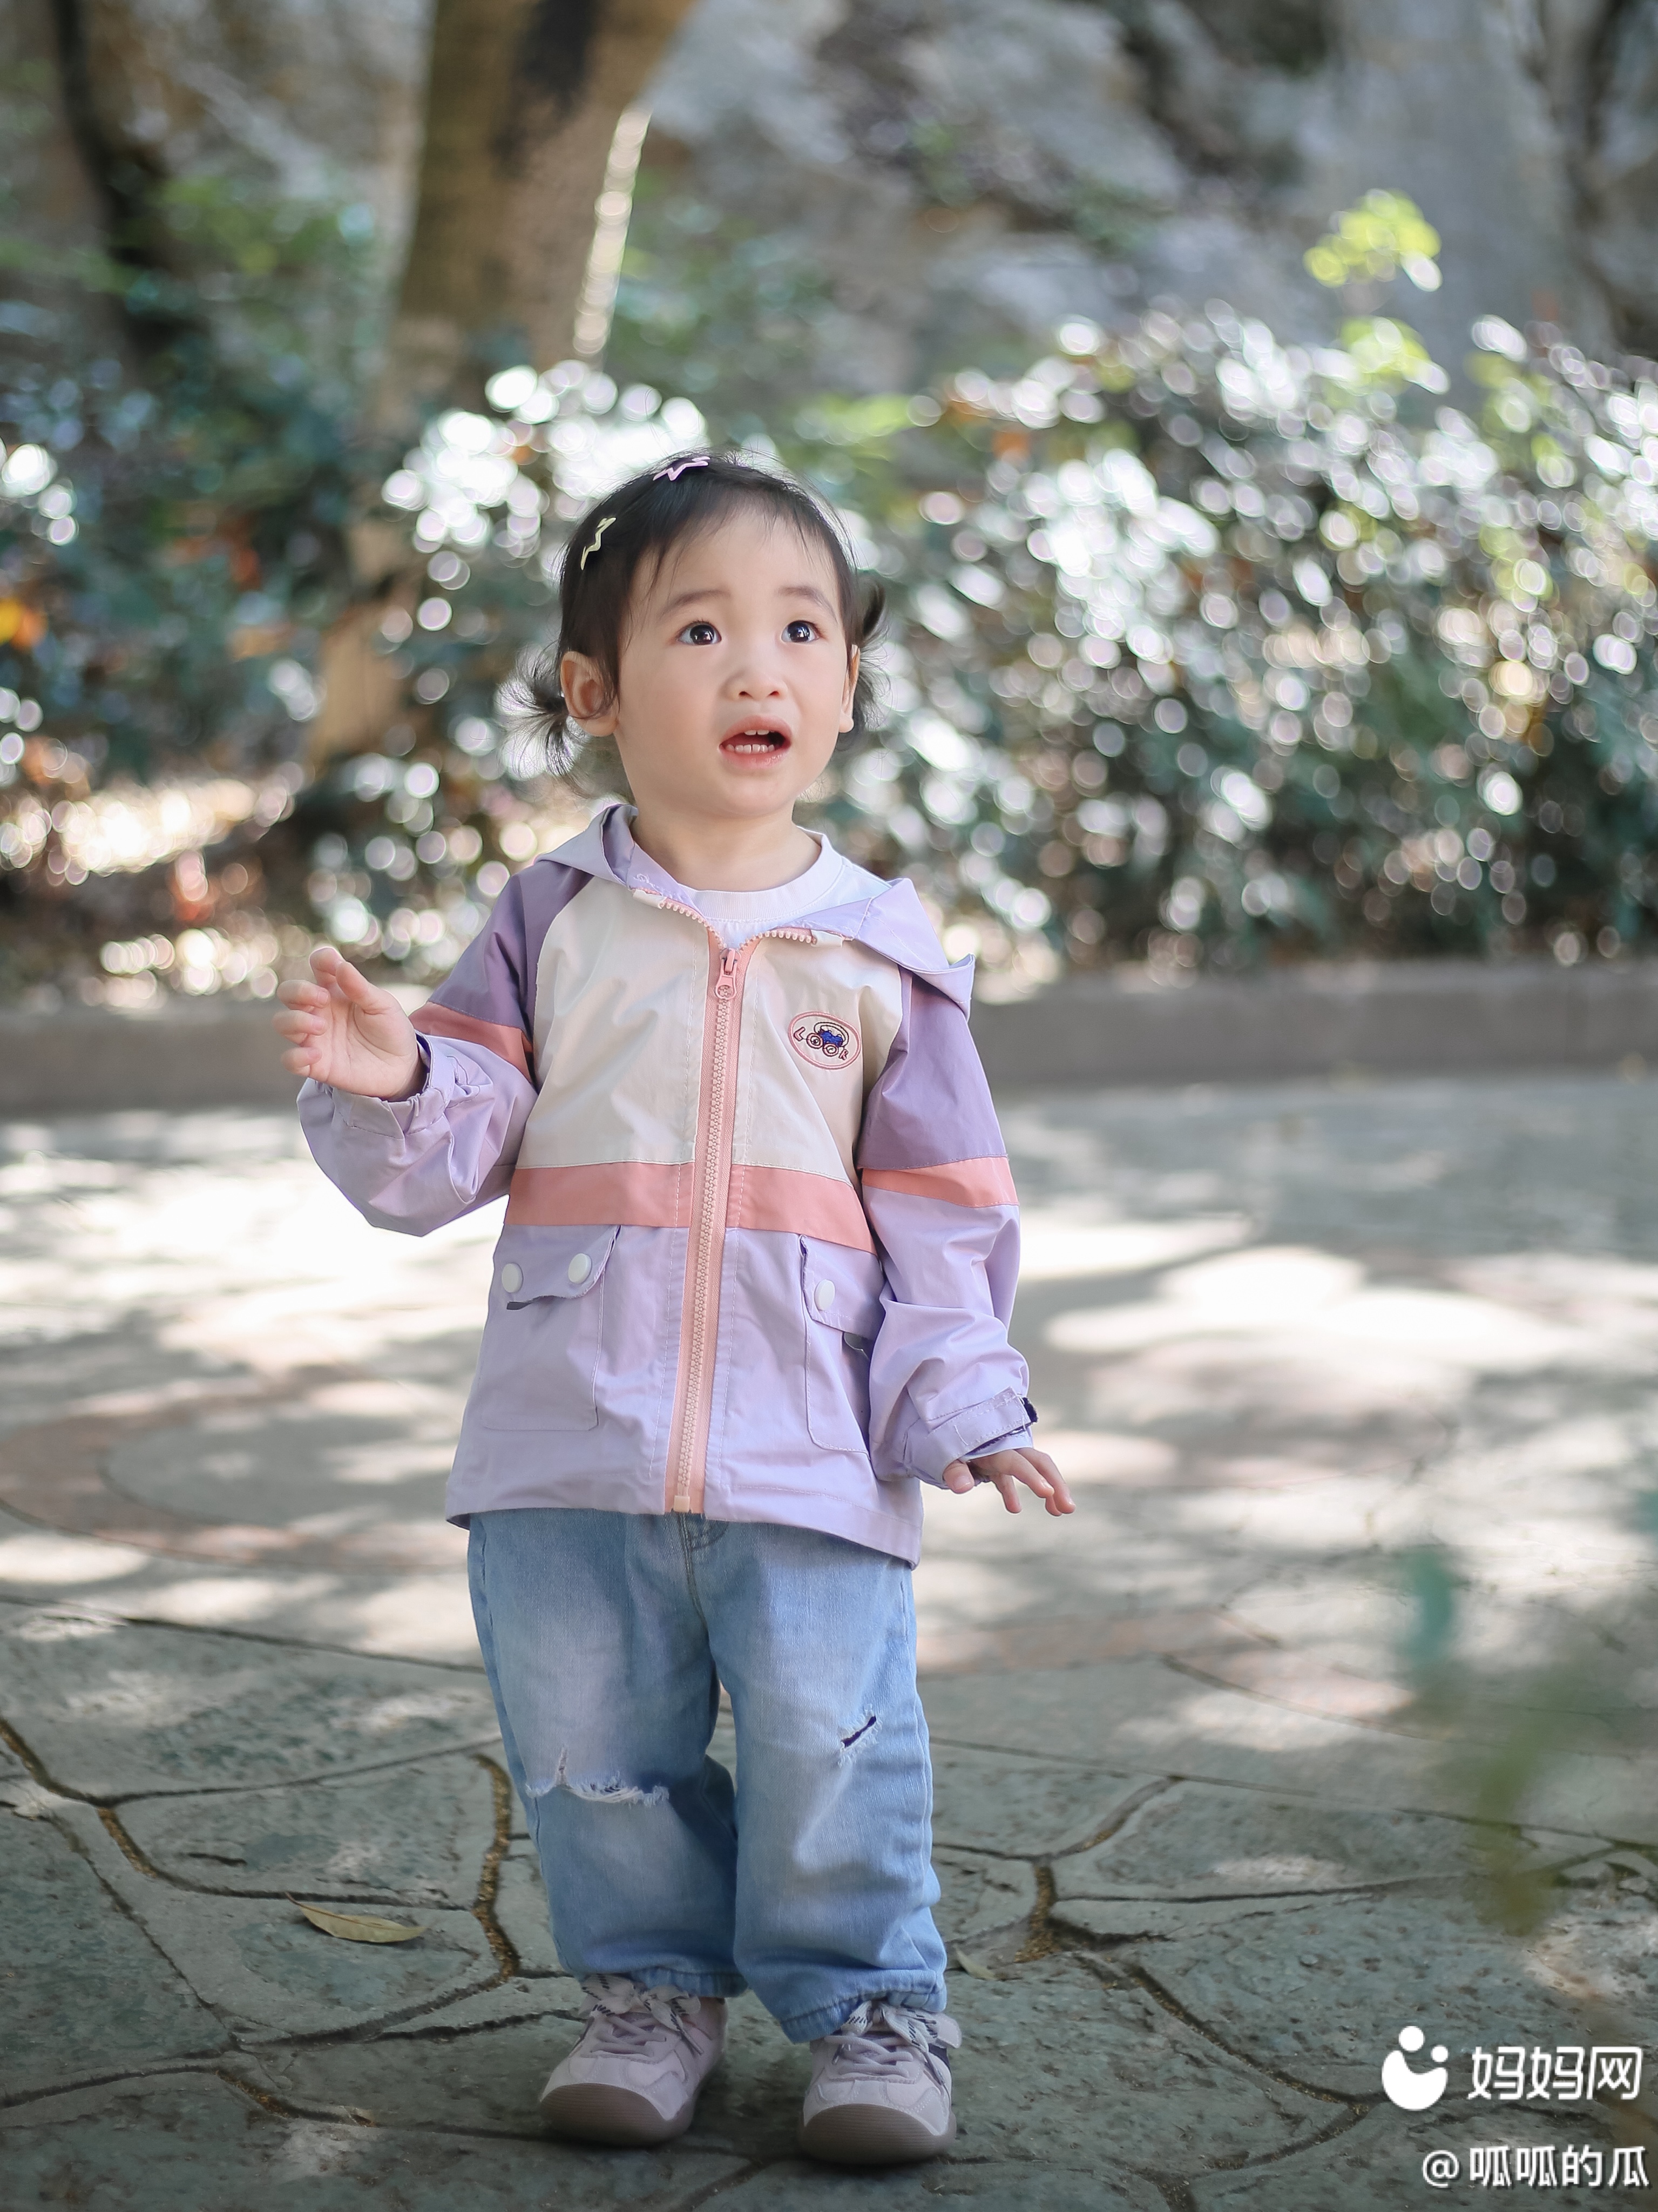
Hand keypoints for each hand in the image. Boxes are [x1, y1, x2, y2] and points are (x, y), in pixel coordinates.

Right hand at [274, 946, 423, 1098]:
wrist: (401, 1066)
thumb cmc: (390, 1030)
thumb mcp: (383, 1006)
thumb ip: (361, 987)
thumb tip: (341, 965)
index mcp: (336, 990)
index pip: (318, 965)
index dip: (322, 960)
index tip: (333, 964)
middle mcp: (319, 1011)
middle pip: (288, 992)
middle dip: (298, 990)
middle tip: (323, 998)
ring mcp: (314, 1037)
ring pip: (282, 1022)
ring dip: (295, 1020)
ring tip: (321, 1027)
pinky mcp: (315, 1064)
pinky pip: (289, 1060)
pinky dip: (296, 1056)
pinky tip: (317, 1055)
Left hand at [942, 1446, 1073, 1516]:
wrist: (935, 1423)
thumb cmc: (940, 1438)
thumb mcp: (943, 1454)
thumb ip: (954, 1470)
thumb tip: (962, 1487)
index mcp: (994, 1446)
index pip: (1018, 1463)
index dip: (1032, 1477)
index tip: (1047, 1494)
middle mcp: (1005, 1447)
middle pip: (1039, 1463)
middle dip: (1056, 1483)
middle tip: (1068, 1508)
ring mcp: (1002, 1454)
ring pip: (1034, 1469)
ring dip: (1049, 1488)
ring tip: (1060, 1511)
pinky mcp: (995, 1463)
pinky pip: (1013, 1477)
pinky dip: (1016, 1492)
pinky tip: (1015, 1509)